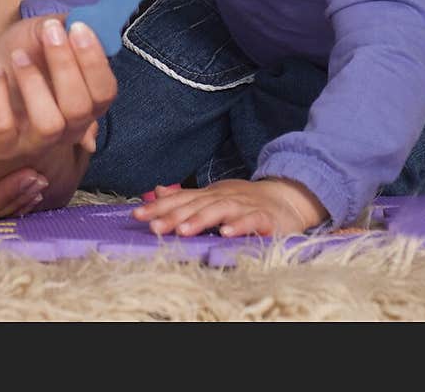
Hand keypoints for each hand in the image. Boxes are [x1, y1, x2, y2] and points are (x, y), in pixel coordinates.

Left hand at [0, 15, 116, 164]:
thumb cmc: (22, 53)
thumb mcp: (44, 30)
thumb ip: (66, 26)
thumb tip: (85, 23)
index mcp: (85, 102)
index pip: (105, 93)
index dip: (95, 61)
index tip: (78, 28)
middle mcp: (66, 128)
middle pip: (80, 109)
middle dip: (65, 65)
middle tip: (49, 31)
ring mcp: (33, 142)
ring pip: (48, 125)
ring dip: (33, 82)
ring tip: (17, 56)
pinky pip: (3, 127)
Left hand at [133, 177, 328, 237]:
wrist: (287, 198)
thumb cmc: (246, 201)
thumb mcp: (214, 196)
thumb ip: (186, 197)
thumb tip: (156, 191)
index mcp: (210, 194)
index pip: (181, 199)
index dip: (159, 207)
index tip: (136, 215)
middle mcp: (224, 197)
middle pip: (196, 205)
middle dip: (173, 216)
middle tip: (153, 227)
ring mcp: (244, 206)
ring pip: (220, 211)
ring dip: (200, 220)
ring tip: (182, 231)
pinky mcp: (265, 218)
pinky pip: (251, 221)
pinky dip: (239, 226)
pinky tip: (226, 233)